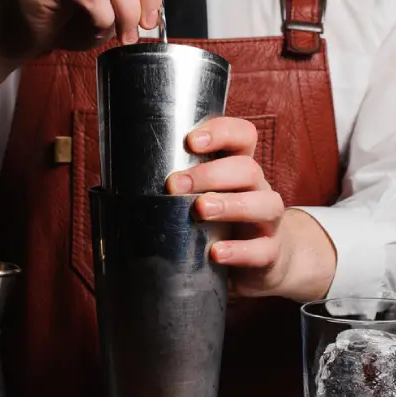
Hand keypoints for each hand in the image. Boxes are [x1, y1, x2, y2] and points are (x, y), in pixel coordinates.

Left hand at [166, 117, 337, 301]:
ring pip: (264, 204)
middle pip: (248, 169)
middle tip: (175, 185)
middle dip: (210, 174)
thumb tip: (124, 182)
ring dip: (230, 204)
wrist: (263, 263)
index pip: (243, 136)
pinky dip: (239, 251)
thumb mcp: (205, 198)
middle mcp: (258, 190)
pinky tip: (216, 253)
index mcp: (240, 169)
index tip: (190, 141)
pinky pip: (262, 250)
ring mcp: (268, 221)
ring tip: (200, 210)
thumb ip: (181, 188)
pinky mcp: (271, 252)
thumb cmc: (223, 225)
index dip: (221, 133)